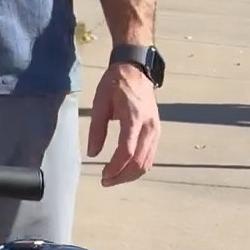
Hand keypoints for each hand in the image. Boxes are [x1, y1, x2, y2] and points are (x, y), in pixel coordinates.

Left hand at [87, 63, 159, 185]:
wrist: (135, 68)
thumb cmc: (116, 83)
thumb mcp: (100, 102)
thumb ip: (96, 129)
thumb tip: (92, 154)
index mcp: (134, 117)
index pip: (127, 151)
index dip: (115, 168)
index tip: (103, 176)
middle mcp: (149, 126)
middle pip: (138, 163)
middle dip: (121, 177)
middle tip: (105, 181)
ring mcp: (155, 130)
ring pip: (146, 164)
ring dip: (130, 176)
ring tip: (114, 178)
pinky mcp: (156, 133)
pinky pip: (149, 157)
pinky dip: (137, 168)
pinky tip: (124, 170)